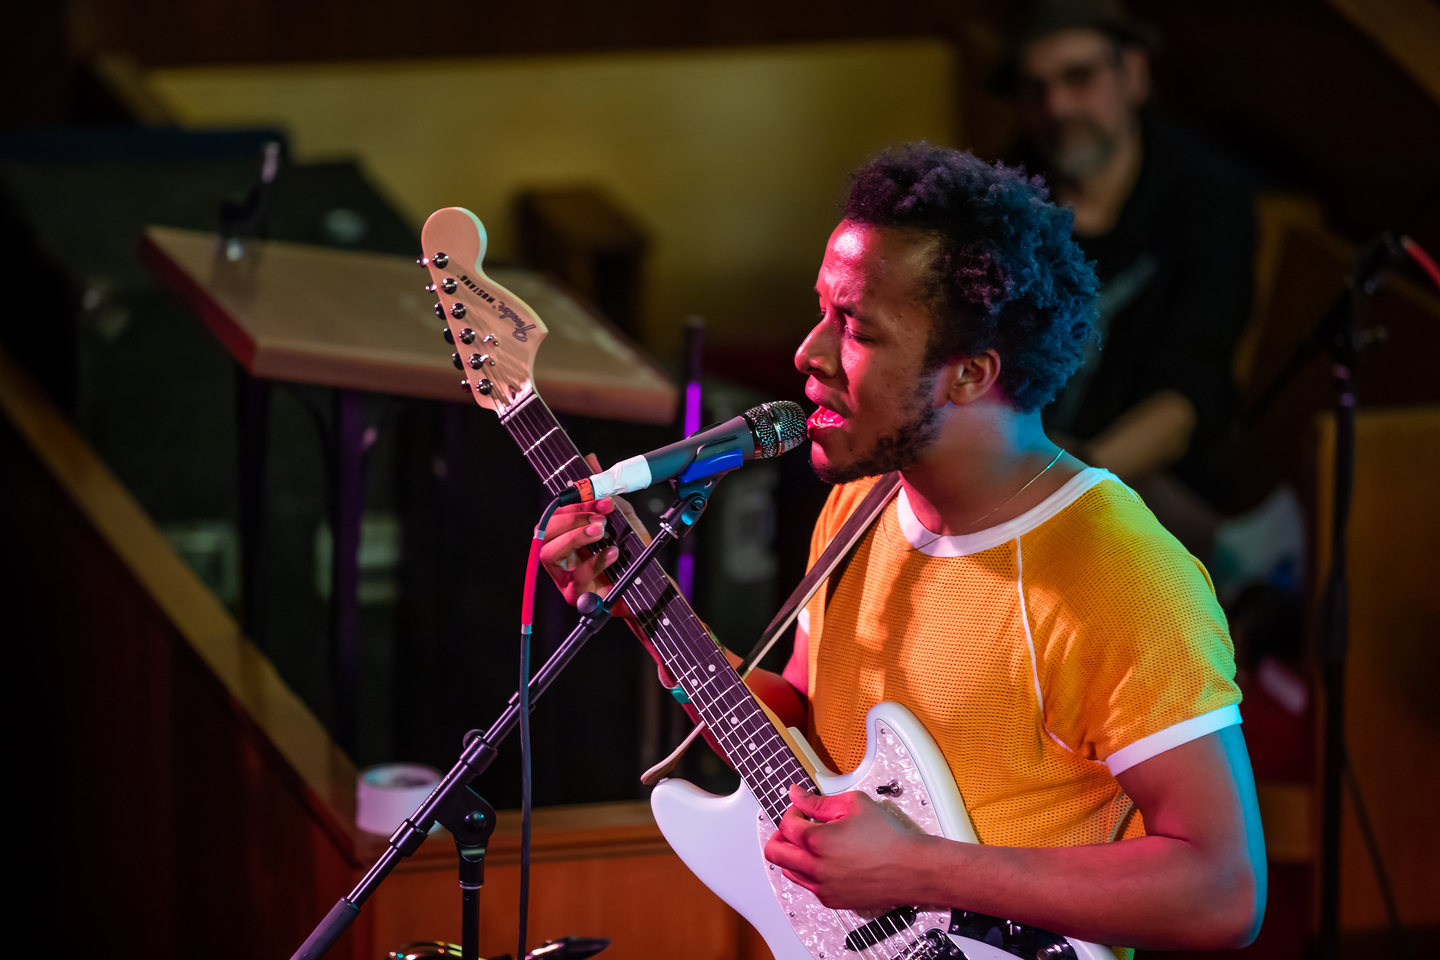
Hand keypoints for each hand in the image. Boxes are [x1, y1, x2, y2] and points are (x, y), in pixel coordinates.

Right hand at [539, 454, 648, 607]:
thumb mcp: (621, 517)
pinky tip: (613, 553)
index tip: (600, 497)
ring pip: (549, 553)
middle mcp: (559, 554)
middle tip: (600, 517)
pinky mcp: (574, 595)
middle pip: (544, 532)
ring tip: (601, 530)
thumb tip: (591, 459)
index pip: (555, 514)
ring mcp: (563, 576)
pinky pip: (576, 578)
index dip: (574, 503)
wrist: (647, 585)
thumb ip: (605, 492)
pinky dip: (595, 562)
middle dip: (572, 519)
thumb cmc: (628, 553)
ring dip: (575, 537)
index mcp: (565, 534)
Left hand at [763, 784, 931, 909]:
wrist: (910, 869)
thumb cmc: (888, 838)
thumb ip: (818, 800)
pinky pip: (807, 885)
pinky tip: (826, 859)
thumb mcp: (853, 804)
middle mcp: (815, 868)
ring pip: (788, 871)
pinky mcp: (832, 899)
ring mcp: (822, 887)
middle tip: (794, 827)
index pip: (786, 825)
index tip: (802, 809)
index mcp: (818, 842)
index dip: (792, 812)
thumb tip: (797, 795)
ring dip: (793, 854)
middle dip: (779, 835)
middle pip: (774, 853)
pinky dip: (809, 871)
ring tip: (811, 843)